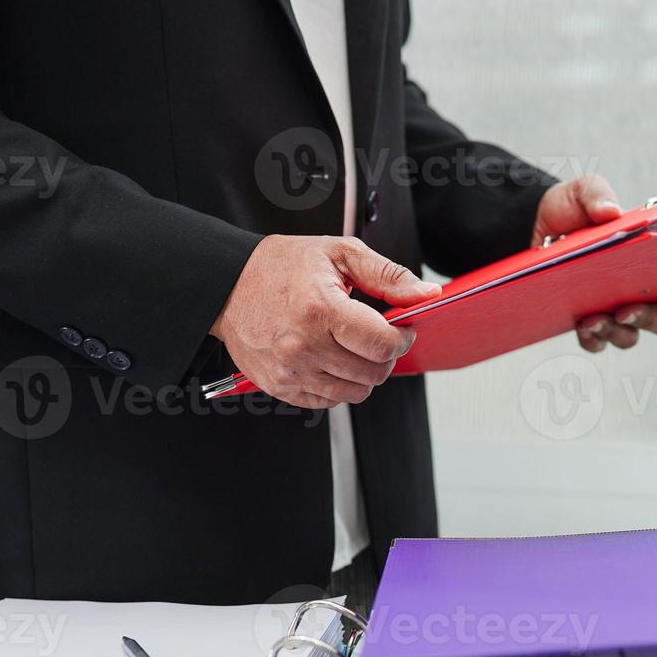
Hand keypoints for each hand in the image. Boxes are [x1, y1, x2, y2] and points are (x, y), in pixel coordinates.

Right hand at [212, 235, 440, 407]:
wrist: (229, 286)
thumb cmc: (282, 266)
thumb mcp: (339, 254)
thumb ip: (388, 276)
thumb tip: (427, 294)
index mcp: (321, 310)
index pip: (382, 344)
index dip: (402, 338)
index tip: (402, 329)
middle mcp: (304, 346)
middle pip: (373, 374)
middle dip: (385, 357)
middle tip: (376, 337)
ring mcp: (291, 371)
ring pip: (355, 393)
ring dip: (363, 374)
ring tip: (351, 347)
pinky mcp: (281, 387)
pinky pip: (328, 402)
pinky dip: (338, 385)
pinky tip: (329, 359)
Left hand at [533, 173, 656, 352]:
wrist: (529, 226)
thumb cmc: (569, 210)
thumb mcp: (581, 193)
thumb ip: (597, 194)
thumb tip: (611, 212)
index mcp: (650, 262)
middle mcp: (637, 291)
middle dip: (648, 318)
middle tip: (626, 309)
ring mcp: (612, 311)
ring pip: (629, 336)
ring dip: (617, 331)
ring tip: (594, 319)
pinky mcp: (585, 323)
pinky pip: (596, 343)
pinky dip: (593, 339)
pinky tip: (582, 326)